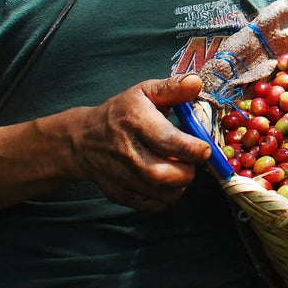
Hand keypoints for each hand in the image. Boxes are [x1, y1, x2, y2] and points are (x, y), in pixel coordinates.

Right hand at [71, 74, 210, 210]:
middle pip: (164, 174)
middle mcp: (125, 151)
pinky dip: (167, 197)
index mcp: (134, 121)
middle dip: (188, 171)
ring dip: (180, 185)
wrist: (83, 139)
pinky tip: (166, 182)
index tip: (204, 148)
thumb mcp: (144, 92)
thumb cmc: (121, 112)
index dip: (193, 149)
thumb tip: (196, 83)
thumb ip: (173, 87)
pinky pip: (152, 205)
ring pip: (161, 193)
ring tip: (180, 170)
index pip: (167, 141)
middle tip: (192, 162)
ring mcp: (120, 175)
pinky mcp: (119, 193)